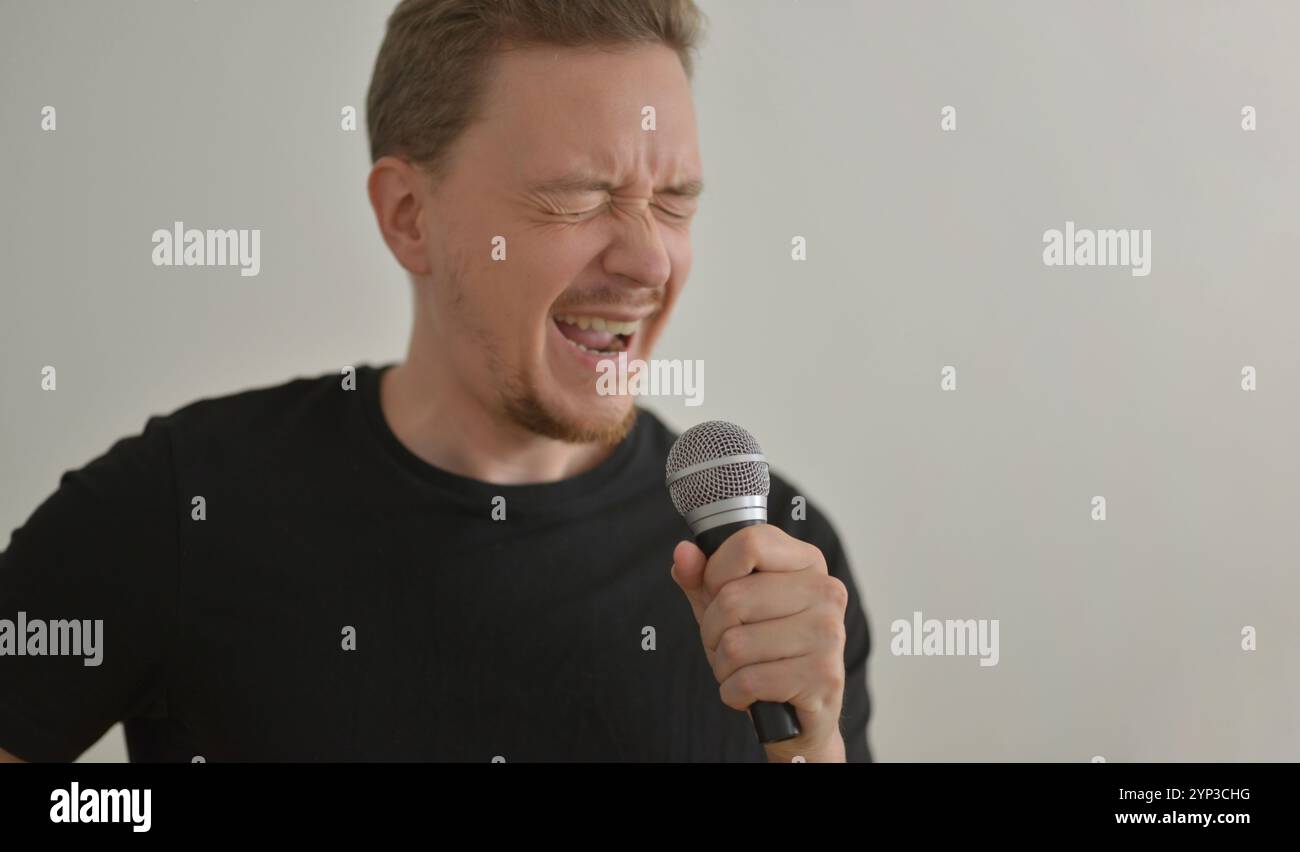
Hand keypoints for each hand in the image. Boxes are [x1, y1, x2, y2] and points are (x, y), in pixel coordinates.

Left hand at [670, 524, 848, 761]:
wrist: (798, 715)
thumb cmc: (762, 651)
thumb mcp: (726, 607)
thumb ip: (700, 577)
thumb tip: (683, 553)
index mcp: (807, 563)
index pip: (749, 543)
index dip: (716, 572)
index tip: (717, 594)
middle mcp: (826, 592)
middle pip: (733, 599)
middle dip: (713, 631)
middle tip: (729, 646)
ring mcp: (829, 634)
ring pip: (735, 644)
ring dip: (723, 667)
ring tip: (743, 670)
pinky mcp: (822, 676)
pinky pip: (748, 680)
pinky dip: (734, 693)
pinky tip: (751, 693)